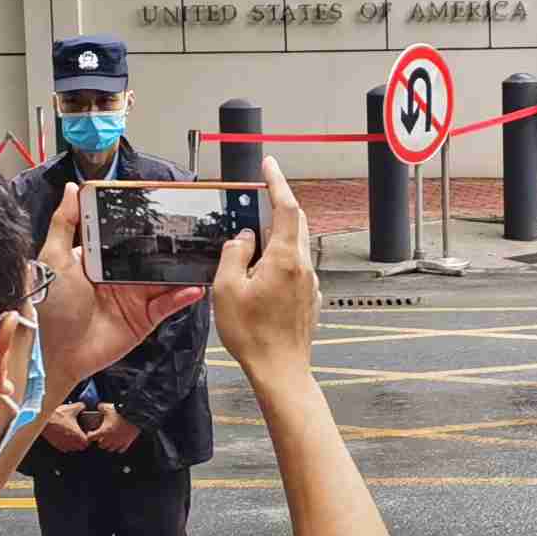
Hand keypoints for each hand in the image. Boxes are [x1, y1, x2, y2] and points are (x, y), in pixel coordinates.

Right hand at [35, 402, 93, 453]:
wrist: (43, 420)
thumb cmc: (57, 416)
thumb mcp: (73, 408)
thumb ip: (81, 407)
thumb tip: (83, 406)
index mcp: (79, 438)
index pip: (87, 442)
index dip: (88, 437)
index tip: (86, 431)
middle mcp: (71, 444)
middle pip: (80, 446)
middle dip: (81, 439)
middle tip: (80, 431)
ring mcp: (63, 446)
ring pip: (71, 446)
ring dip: (72, 440)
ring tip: (71, 431)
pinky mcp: (55, 445)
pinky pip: (63, 445)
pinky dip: (64, 440)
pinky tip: (63, 431)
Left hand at [36, 182, 201, 392]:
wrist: (55, 353)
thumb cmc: (48, 307)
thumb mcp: (54, 257)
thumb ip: (65, 222)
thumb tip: (72, 189)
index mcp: (96, 260)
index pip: (123, 237)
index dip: (140, 225)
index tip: (160, 208)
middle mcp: (117, 277)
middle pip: (148, 256)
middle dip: (168, 245)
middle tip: (190, 229)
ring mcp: (132, 298)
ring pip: (163, 279)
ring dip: (182, 269)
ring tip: (201, 255)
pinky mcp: (143, 320)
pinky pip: (167, 305)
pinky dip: (182, 296)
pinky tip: (194, 286)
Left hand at [87, 407, 141, 451]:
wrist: (134, 415)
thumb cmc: (120, 412)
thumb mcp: (107, 407)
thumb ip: (100, 407)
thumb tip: (99, 407)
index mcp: (103, 432)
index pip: (91, 438)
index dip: (89, 435)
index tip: (91, 433)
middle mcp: (109, 439)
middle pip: (101, 445)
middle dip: (99, 441)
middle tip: (100, 436)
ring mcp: (118, 442)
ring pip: (110, 449)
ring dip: (108, 445)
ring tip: (109, 440)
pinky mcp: (127, 442)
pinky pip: (121, 449)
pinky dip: (119, 447)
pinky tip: (118, 443)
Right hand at [213, 161, 318, 382]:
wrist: (280, 371)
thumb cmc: (253, 335)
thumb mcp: (227, 289)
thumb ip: (234, 254)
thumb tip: (243, 238)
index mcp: (284, 258)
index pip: (285, 207)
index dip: (277, 181)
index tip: (269, 165)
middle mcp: (302, 266)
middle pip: (294, 223)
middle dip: (276, 208)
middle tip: (253, 205)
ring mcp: (309, 283)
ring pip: (294, 246)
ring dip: (275, 238)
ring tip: (249, 252)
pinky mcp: (309, 298)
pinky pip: (295, 268)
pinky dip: (279, 261)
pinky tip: (260, 280)